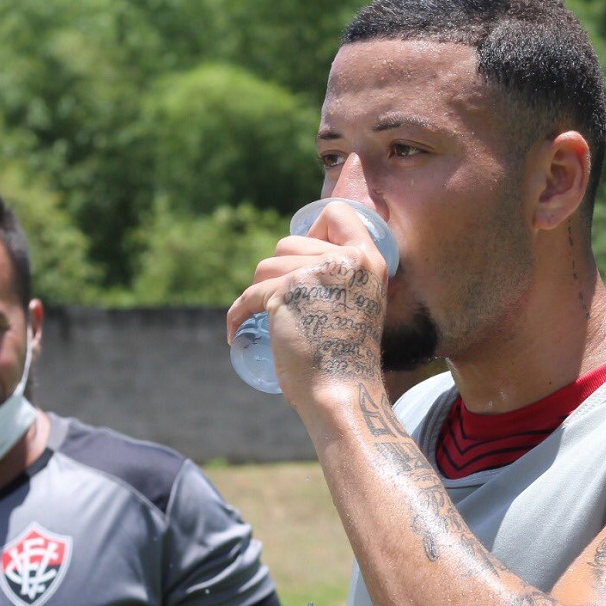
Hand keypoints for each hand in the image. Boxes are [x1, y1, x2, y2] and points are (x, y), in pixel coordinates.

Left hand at [226, 201, 389, 407]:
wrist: (342, 392)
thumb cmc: (349, 359)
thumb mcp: (361, 304)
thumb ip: (345, 279)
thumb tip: (304, 256)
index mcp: (369, 260)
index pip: (337, 213)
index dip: (315, 230)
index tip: (307, 259)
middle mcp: (345, 260)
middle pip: (290, 243)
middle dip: (280, 271)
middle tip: (287, 304)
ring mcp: (314, 274)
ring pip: (265, 266)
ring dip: (260, 291)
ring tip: (272, 318)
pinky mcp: (284, 292)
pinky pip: (248, 296)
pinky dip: (238, 315)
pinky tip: (236, 330)